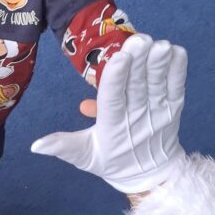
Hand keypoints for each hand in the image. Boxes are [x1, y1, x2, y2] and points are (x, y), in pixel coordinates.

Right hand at [31, 34, 187, 194]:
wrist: (149, 174)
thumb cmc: (111, 161)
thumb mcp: (84, 156)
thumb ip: (62, 146)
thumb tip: (36, 145)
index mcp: (111, 127)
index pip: (113, 100)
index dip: (116, 79)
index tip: (118, 58)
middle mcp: (136, 118)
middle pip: (136, 86)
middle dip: (137, 63)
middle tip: (137, 40)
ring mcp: (158, 112)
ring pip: (157, 84)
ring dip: (158, 63)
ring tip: (158, 44)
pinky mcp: (174, 108)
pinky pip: (177, 86)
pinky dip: (178, 69)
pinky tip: (176, 51)